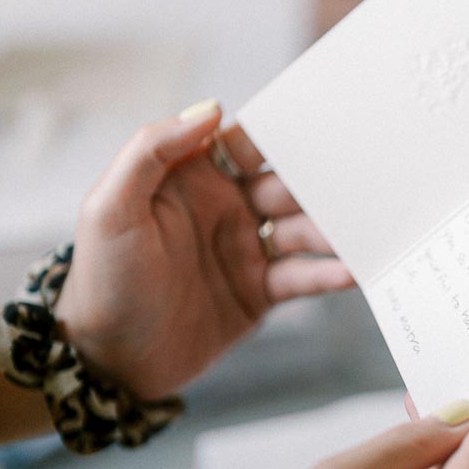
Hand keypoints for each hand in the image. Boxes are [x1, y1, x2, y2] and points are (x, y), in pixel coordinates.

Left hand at [55, 103, 352, 400]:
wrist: (106, 361)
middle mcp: (226, 208)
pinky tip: (354, 270)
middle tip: (365, 175)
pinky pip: (303, 277)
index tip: (327, 121)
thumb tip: (212, 107)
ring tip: (368, 226)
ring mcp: (245, 250)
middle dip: (323, 180)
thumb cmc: (101, 279)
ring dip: (333, 227)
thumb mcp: (111, 207)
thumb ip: (152, 149)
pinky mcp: (259, 293)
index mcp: (193, 178)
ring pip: (302, 230)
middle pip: (286, 185)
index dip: (283, 132)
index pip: (246, 143)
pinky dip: (330, 273)